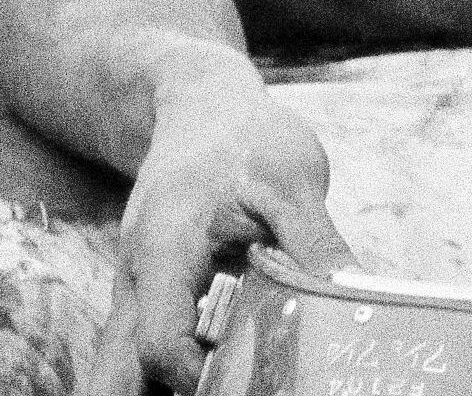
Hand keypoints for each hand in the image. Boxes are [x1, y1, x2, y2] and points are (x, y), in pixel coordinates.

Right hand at [86, 63, 355, 394]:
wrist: (202, 105)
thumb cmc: (246, 137)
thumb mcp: (293, 180)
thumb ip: (317, 245)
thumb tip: (355, 301)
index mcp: (164, 254)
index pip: (161, 344)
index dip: (200, 378)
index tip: (253, 380)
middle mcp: (136, 282)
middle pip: (116, 375)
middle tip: (219, 393)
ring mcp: (135, 292)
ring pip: (118, 368)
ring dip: (158, 388)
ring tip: (217, 386)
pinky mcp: (148, 296)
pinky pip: (138, 352)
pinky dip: (168, 372)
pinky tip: (215, 373)